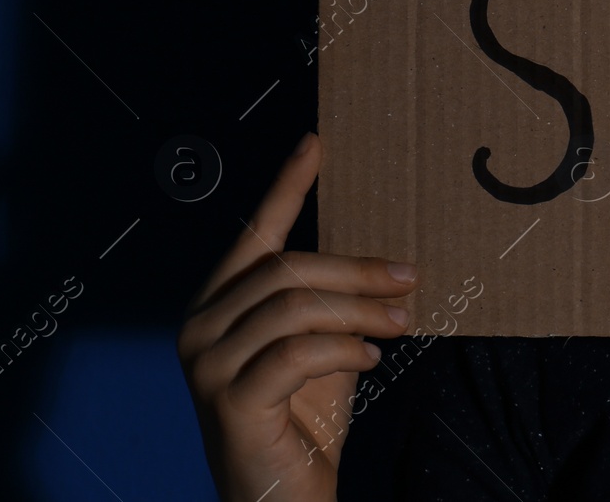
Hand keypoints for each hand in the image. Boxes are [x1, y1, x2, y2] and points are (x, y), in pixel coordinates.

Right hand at [177, 132, 418, 500]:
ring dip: (360, 311)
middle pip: (286, 269)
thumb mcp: (325, 346)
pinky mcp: (229, 401)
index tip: (318, 143)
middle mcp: (199, 327)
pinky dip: (343, 351)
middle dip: (357, 269)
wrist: (283, 496)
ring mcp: (207, 365)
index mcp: (219, 304)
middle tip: (410, 276)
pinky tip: (369, 362)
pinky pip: (297, 353)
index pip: (255, 234)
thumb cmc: (305, 418)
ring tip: (401, 324)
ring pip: (294, 306)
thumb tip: (390, 261)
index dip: (287, 186)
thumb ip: (336, 304)